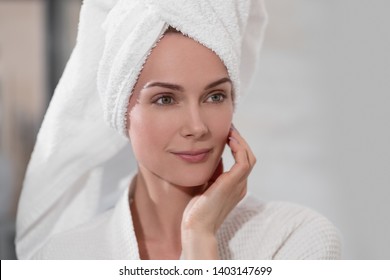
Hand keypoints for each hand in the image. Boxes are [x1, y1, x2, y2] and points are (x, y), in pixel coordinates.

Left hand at [181, 125, 256, 258]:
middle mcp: (241, 186)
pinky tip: (229, 140)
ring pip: (249, 157)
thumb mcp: (206, 186)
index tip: (227, 134)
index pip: (242, 162)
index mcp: (235, 187)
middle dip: (240, 141)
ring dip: (240, 141)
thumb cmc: (197, 209)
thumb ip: (213, 173)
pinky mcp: (233, 184)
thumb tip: (213, 156)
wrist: (196, 227)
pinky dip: (238, 148)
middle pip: (249, 157)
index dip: (237, 146)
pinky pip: (243, 161)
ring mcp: (239, 185)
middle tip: (229, 127)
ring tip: (229, 130)